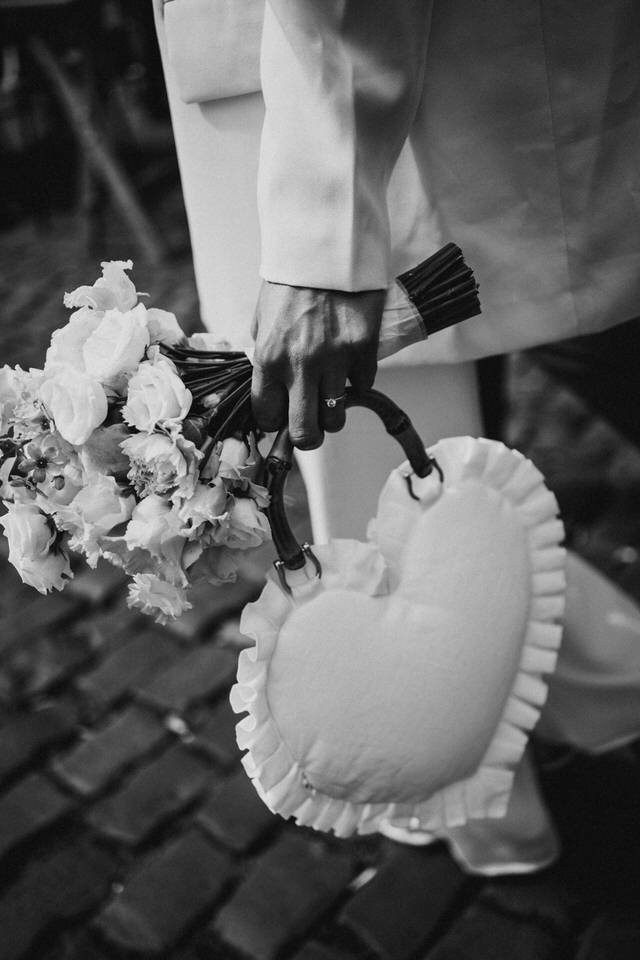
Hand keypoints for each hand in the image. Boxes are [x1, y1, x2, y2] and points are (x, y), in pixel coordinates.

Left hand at [251, 282, 384, 448]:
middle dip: (307, 437)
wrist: (324, 248)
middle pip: (305, 434)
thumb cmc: (290, 283)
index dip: (275, 423)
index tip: (281, 417)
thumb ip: (266, 358)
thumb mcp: (263, 321)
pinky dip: (356, 380)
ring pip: (337, 418)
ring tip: (331, 392)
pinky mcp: (364, 349)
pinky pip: (362, 385)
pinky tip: (349, 360)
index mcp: (269, 358)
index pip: (267, 417)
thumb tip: (272, 393)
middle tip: (311, 426)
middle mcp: (301, 365)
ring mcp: (335, 359)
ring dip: (333, 411)